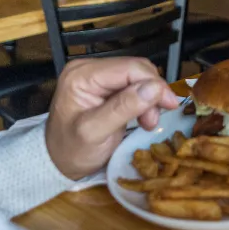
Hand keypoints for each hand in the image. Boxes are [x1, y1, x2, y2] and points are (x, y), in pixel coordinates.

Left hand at [45, 57, 180, 180]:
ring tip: (148, 121)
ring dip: (151, 98)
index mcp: (82, 75)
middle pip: (137, 69)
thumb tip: (155, 88)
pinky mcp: (106, 84)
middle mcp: (89, 68)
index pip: (130, 68)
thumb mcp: (95, 132)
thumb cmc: (72, 150)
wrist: (58, 161)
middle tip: (153, 120)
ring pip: (140, 76)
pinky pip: (135, 83)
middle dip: (152, 93)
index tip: (170, 106)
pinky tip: (143, 116)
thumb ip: (123, 108)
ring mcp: (98, 75)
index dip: (155, 84)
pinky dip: (145, 99)